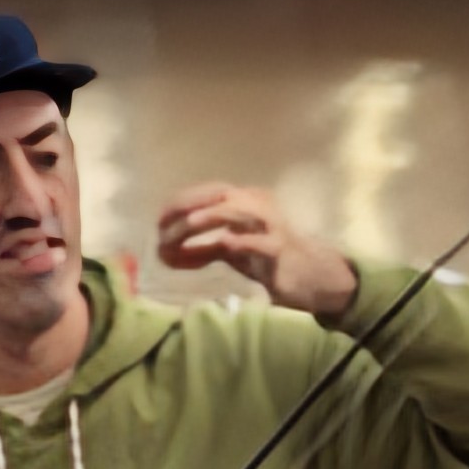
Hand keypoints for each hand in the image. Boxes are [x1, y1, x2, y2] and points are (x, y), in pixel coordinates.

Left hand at [155, 185, 356, 319]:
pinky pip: (260, 241)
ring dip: (212, 216)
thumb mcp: (233, 252)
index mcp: (246, 202)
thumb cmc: (268, 261)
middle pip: (220, 196)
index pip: (209, 193)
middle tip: (164, 223)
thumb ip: (205, 248)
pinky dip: (241, 241)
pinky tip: (224, 244)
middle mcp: (258, 205)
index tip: (159, 220)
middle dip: (190, 207)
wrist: (309, 276)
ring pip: (239, 211)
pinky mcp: (280, 248)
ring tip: (189, 224)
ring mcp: (271, 225)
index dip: (182, 203)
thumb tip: (168, 253)